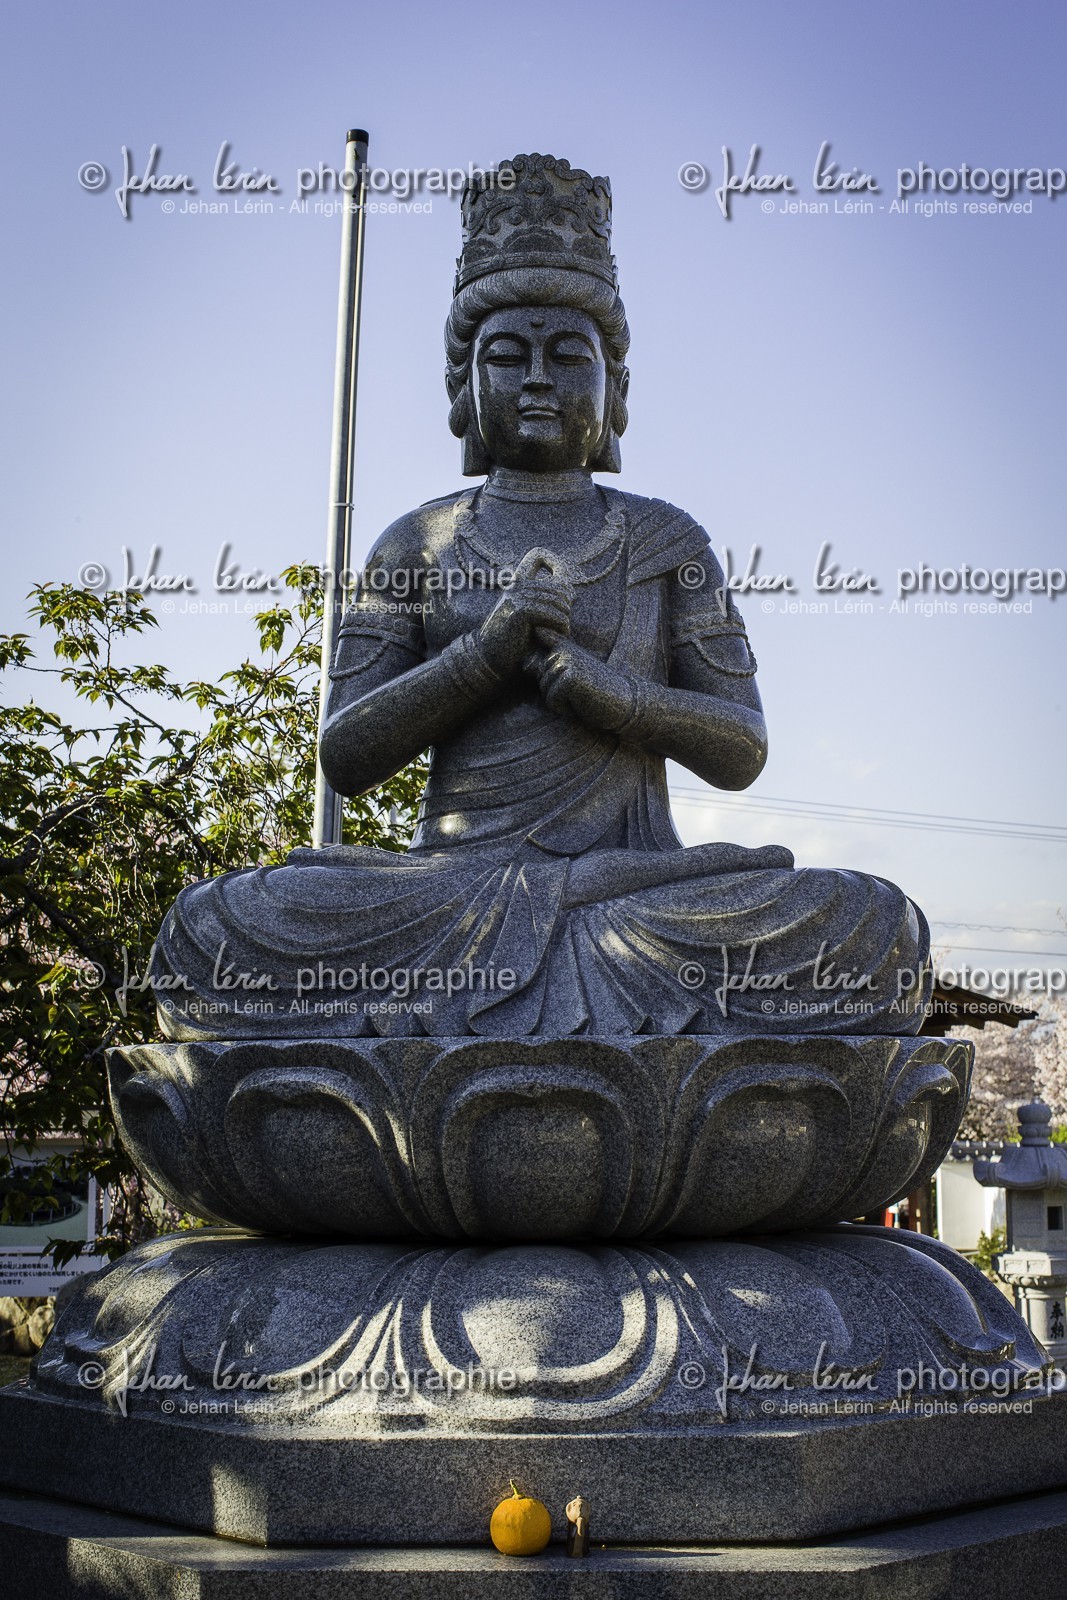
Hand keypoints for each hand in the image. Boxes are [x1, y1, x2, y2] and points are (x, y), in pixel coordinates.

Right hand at [477, 548, 573, 676]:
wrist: (491, 660)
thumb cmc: (514, 642)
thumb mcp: (532, 617)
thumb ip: (546, 600)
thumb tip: (572, 591)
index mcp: (517, 582)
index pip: (538, 554)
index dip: (556, 564)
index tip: (561, 588)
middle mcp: (516, 585)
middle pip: (560, 585)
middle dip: (566, 605)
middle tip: (560, 624)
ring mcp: (517, 596)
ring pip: (560, 602)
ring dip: (564, 620)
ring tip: (559, 633)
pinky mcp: (520, 610)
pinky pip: (555, 615)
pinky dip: (561, 628)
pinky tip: (555, 637)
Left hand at [525, 631, 634, 730]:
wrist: (625, 701)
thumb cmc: (595, 691)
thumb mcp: (569, 676)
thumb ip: (547, 668)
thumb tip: (524, 663)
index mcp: (565, 646)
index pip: (542, 638)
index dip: (538, 645)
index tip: (549, 647)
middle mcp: (565, 650)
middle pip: (539, 678)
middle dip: (555, 691)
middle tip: (581, 690)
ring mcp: (567, 662)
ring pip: (545, 691)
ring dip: (562, 701)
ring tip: (583, 695)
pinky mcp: (569, 678)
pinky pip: (552, 700)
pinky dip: (566, 708)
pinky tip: (584, 702)